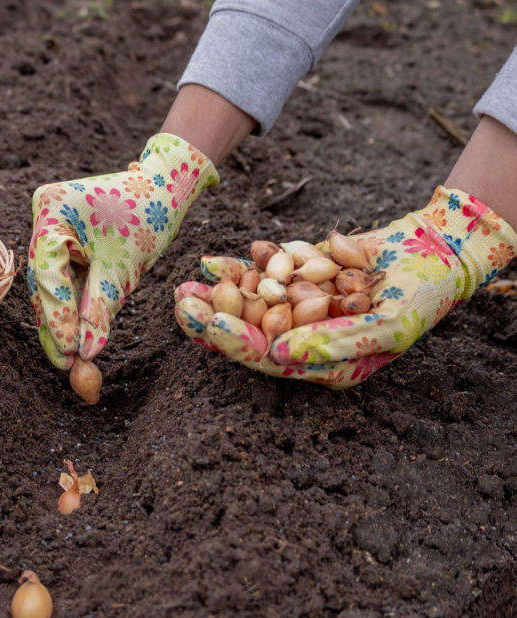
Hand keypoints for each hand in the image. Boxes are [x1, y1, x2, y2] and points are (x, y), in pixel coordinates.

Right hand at [28, 133, 218, 369]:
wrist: (165, 187)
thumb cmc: (148, 214)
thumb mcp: (123, 266)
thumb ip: (100, 307)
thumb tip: (85, 351)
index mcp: (52, 209)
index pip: (47, 272)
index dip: (57, 315)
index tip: (69, 350)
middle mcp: (44, 216)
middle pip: (44, 281)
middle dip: (57, 323)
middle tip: (66, 364)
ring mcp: (51, 228)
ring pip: (51, 284)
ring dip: (63, 319)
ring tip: (71, 358)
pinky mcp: (62, 241)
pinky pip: (64, 278)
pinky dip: (73, 304)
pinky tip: (76, 336)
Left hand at [174, 186, 516, 386]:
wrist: (436, 251)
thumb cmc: (421, 297)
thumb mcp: (389, 326)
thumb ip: (335, 343)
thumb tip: (279, 354)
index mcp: (323, 366)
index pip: (271, 360)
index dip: (238, 344)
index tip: (211, 325)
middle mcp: (304, 343)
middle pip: (249, 335)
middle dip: (213, 322)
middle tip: (181, 307)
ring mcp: (299, 311)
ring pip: (248, 306)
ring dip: (215, 298)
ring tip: (183, 289)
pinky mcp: (298, 280)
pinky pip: (263, 277)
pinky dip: (238, 269)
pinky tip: (210, 263)